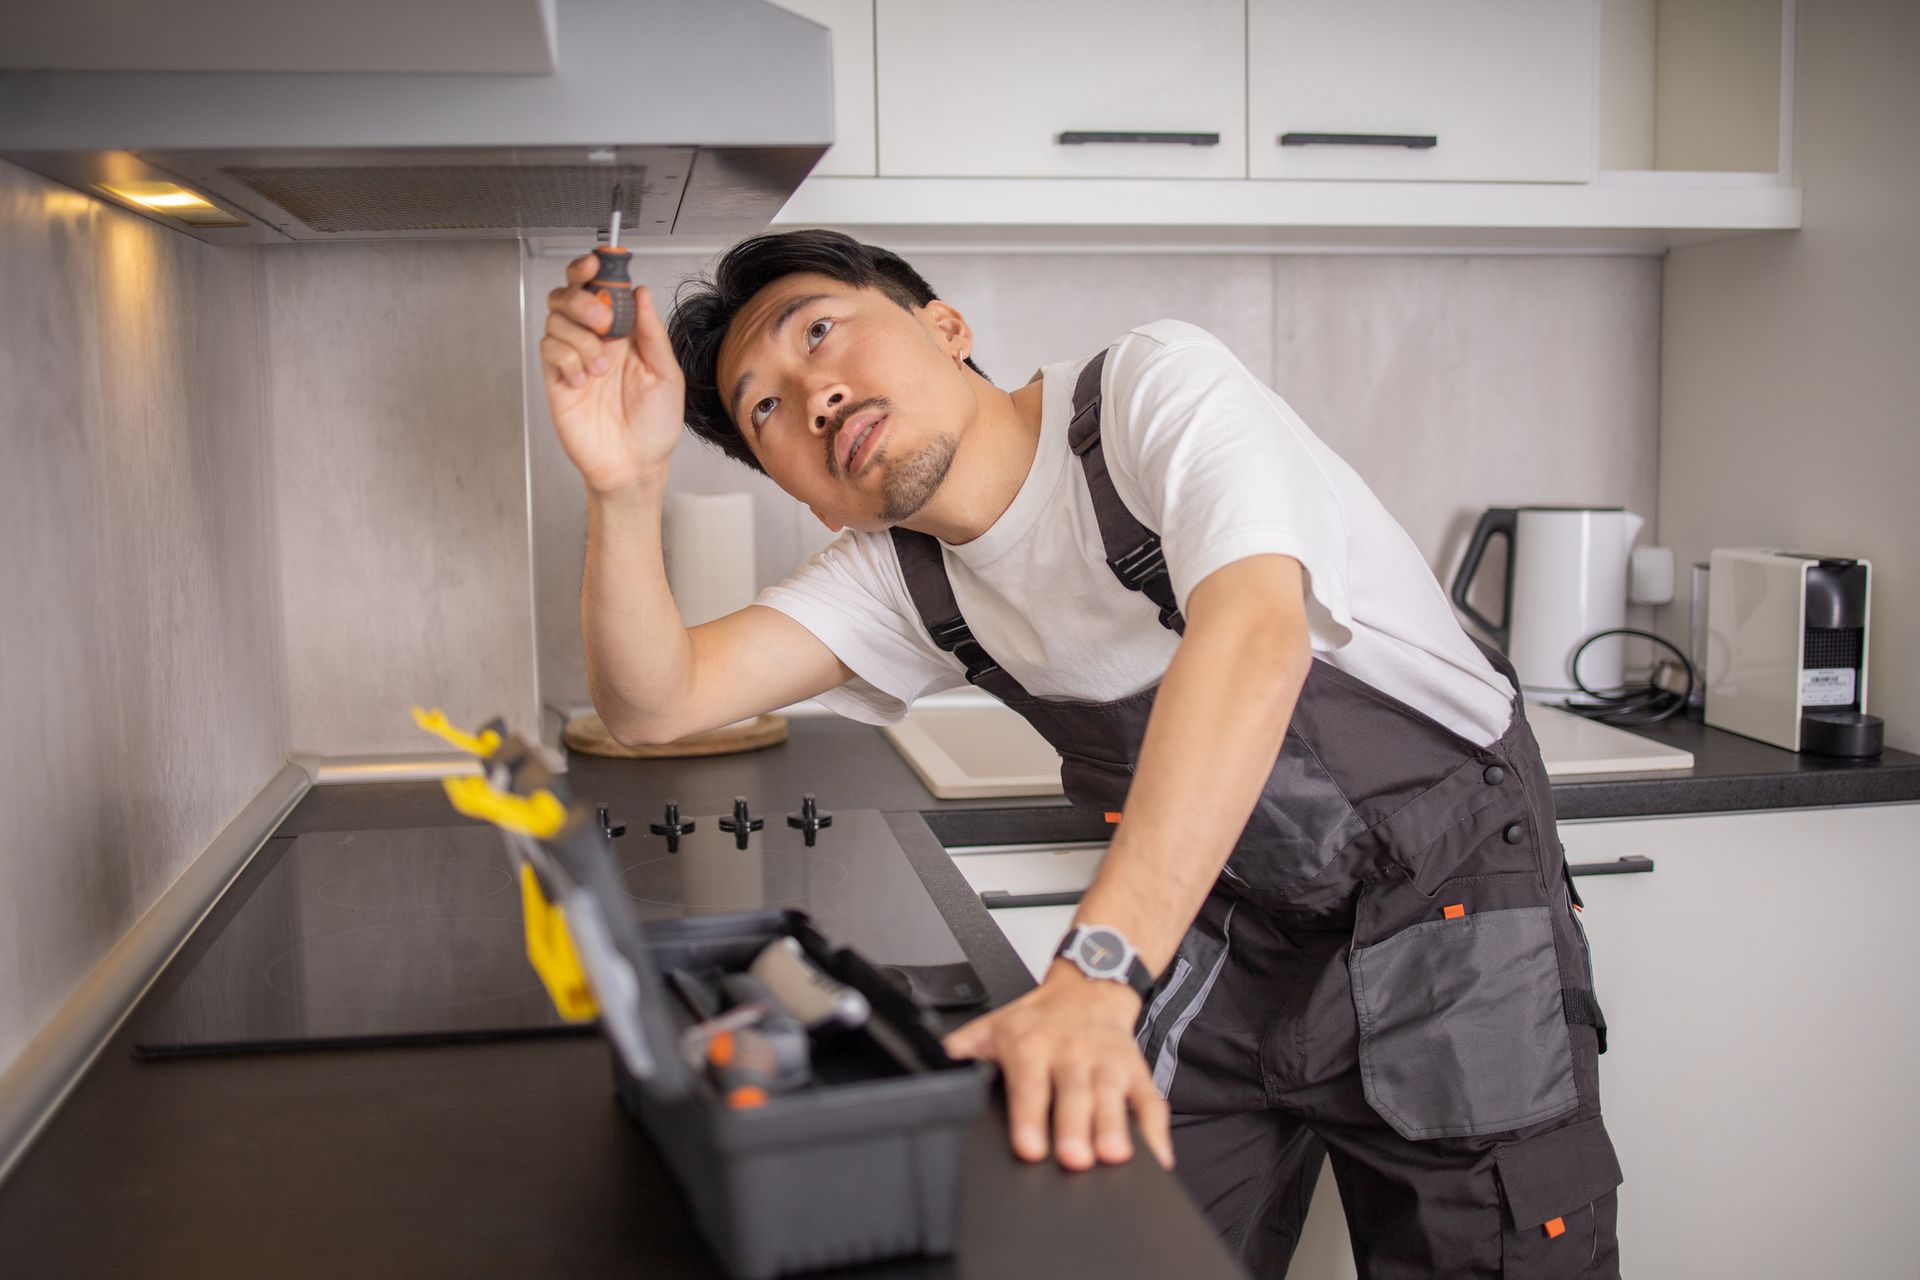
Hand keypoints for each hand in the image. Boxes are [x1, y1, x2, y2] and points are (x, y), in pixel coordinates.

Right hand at [539, 256, 685, 496]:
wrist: (635, 464)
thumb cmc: (654, 425)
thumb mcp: (666, 373)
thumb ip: (650, 331)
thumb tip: (641, 292)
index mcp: (624, 334)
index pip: (601, 289)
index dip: (595, 269)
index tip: (599, 261)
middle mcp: (596, 341)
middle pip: (569, 294)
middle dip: (583, 299)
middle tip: (604, 323)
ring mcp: (574, 358)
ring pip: (557, 318)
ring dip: (581, 338)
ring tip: (601, 369)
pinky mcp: (558, 378)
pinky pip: (550, 349)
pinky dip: (568, 359)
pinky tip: (584, 381)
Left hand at [943, 965, 1172, 1171]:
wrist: (1090, 985)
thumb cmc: (1039, 1018)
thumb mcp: (993, 1027)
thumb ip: (960, 1053)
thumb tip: (922, 1071)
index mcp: (1032, 1046)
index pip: (1029, 1084)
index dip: (1028, 1117)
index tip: (1029, 1147)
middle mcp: (1072, 1053)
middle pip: (1075, 1093)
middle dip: (1076, 1126)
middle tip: (1076, 1158)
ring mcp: (1108, 1063)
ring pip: (1114, 1096)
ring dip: (1116, 1127)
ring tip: (1116, 1156)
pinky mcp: (1137, 1072)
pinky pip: (1151, 1102)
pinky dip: (1158, 1132)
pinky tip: (1158, 1158)